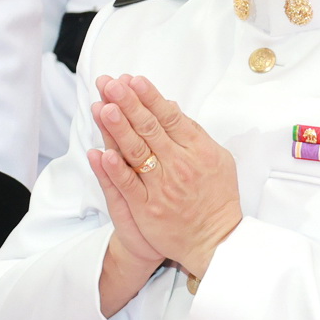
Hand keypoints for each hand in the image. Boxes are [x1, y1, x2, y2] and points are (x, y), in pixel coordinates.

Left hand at [87, 75, 242, 279]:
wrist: (215, 240)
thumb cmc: (217, 197)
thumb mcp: (217, 158)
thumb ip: (194, 133)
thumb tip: (171, 108)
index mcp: (197, 149)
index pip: (169, 117)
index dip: (149, 97)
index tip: (133, 80)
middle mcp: (179, 165)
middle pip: (149, 129)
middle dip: (128, 104)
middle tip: (111, 85)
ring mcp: (161, 187)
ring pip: (136, 152)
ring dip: (118, 129)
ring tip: (103, 107)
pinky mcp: (147, 209)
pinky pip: (128, 186)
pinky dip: (115, 170)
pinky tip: (102, 153)